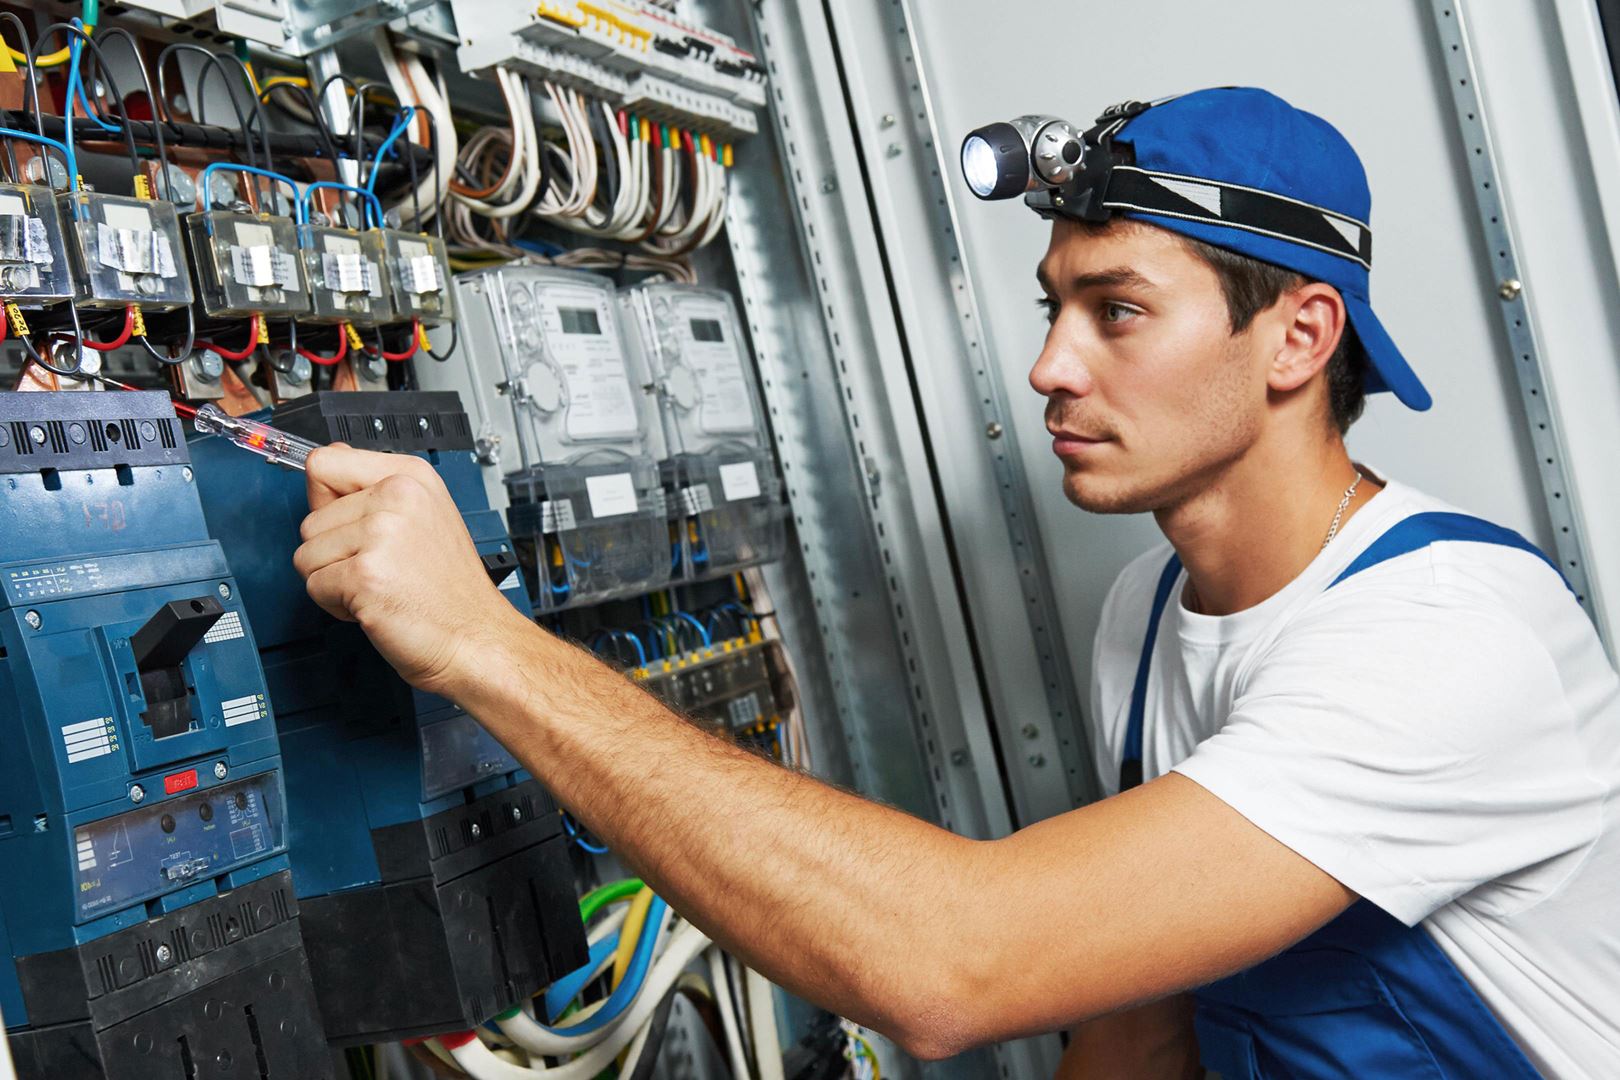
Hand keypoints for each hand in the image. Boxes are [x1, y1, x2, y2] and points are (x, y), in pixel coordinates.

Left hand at [294, 444, 523, 695]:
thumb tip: (327, 459)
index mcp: (411, 476)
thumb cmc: (452, 590)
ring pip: (307, 554)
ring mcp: (381, 534)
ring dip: (334, 580)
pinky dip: (337, 605)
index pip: (325, 462)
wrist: (476, 638)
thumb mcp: (425, 516)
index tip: (345, 521)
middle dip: (333, 553)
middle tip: (382, 568)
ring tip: (380, 586)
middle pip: (310, 519)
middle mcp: (398, 497)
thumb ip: (373, 487)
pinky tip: (376, 604)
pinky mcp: (365, 574)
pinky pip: (314, 586)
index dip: (323, 499)